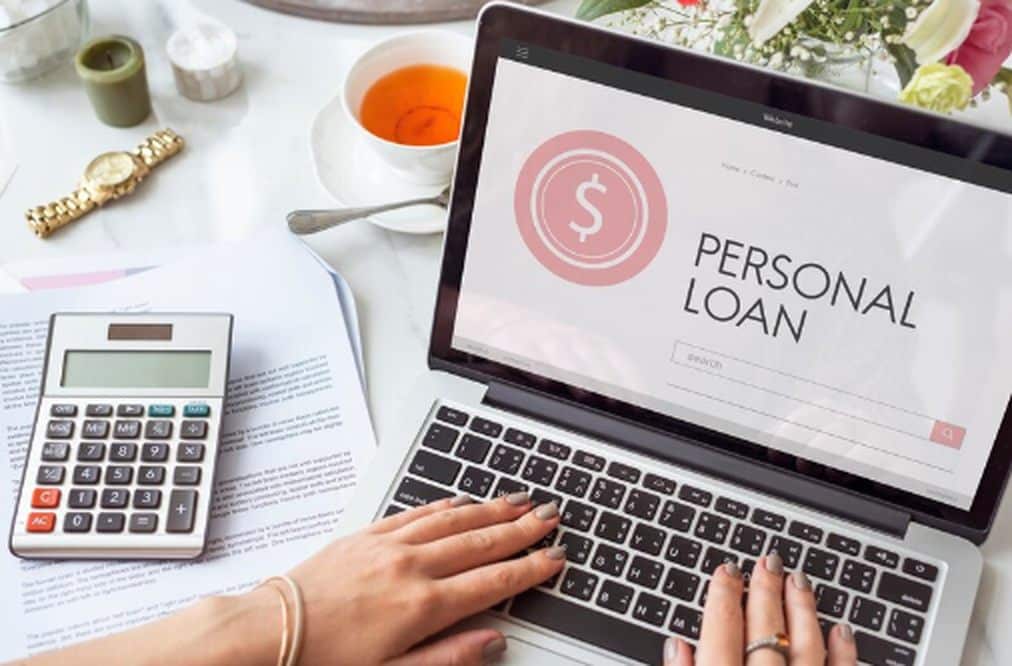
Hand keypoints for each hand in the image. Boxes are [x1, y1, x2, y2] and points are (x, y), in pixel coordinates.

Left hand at [282, 492, 563, 664]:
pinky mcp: (365, 535)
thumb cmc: (324, 662)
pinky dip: (445, 505)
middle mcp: (410, 568)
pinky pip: (416, 512)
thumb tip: (493, 641)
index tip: (554, 557)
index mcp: (422, 607)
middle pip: (480, 542)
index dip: (529, 568)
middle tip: (551, 516)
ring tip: (519, 500)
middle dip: (521, 528)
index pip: (492, 581)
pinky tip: (462, 500)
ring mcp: (388, 546)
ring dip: (491, 509)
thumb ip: (449, 657)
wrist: (268, 634)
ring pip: (453, 520)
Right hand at [663, 554, 857, 665]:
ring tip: (799, 580)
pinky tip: (841, 628)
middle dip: (765, 591)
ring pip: (806, 647)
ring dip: (803, 610)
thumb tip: (676, 647)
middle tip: (767, 562)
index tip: (726, 571)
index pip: (721, 632)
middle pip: (765, 631)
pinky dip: (843, 652)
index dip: (722, 596)